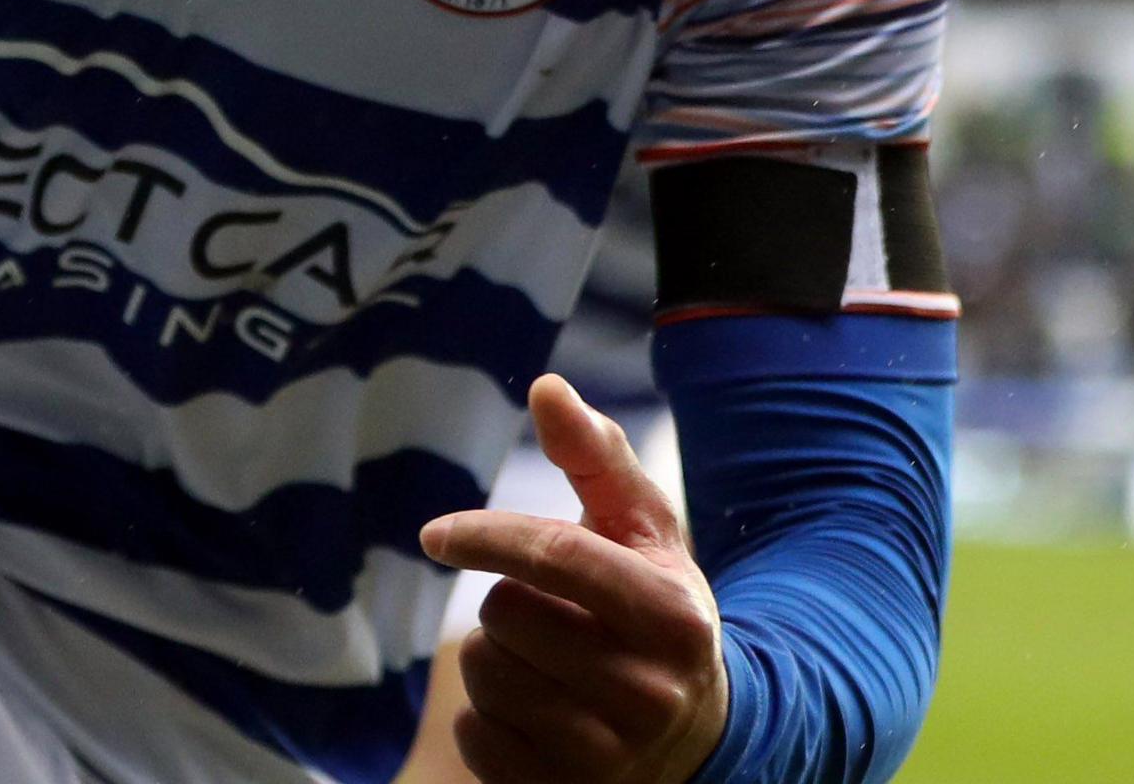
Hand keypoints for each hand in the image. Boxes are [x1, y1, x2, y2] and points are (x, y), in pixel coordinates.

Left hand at [418, 375, 728, 783]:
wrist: (696, 739)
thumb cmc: (654, 610)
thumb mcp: (644, 534)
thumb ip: (597, 457)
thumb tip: (546, 386)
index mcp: (673, 616)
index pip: (557, 558)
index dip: (487, 537)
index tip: (437, 535)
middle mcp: (648, 691)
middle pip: (506, 615)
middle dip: (511, 604)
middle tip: (555, 618)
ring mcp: (607, 755)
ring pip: (484, 674)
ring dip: (497, 659)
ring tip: (550, 666)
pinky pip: (475, 737)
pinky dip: (488, 718)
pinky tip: (538, 716)